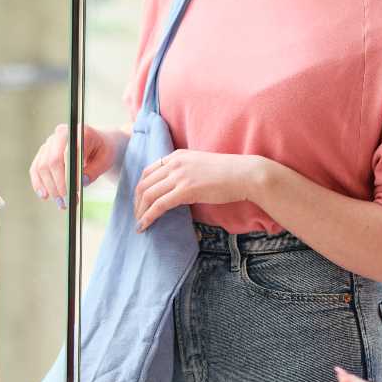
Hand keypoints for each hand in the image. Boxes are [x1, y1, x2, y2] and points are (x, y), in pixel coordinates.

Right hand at [30, 124, 123, 208]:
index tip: (72, 192)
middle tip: (66, 202)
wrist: (97, 144)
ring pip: (42, 166)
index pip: (68, 154)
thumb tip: (81, 182)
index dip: (67, 175)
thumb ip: (94, 170)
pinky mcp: (43, 153)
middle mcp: (61, 134)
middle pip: (52, 161)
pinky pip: (35, 168)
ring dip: (49, 187)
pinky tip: (45, 195)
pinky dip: (38, 183)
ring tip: (60, 203)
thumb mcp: (105, 160)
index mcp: (78, 132)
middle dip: (58, 185)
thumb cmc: (102, 151)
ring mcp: (50, 143)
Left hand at [133, 151, 267, 231]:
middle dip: (136, 202)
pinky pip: (159, 205)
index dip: (140, 188)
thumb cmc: (228, 174)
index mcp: (177, 156)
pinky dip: (148, 217)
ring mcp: (179, 176)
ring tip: (139, 224)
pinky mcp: (185, 190)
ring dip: (140, 211)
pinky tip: (144, 226)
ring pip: (148, 195)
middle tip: (136, 215)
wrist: (245, 174)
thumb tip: (176, 191)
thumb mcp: (200, 166)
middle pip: (144, 183)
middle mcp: (174, 163)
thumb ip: (185, 173)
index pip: (148, 171)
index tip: (139, 201)